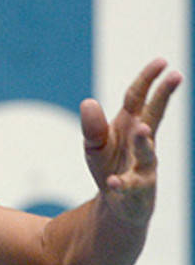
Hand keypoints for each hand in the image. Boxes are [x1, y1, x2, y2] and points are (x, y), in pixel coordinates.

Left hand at [80, 58, 182, 225]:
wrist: (117, 203)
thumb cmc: (110, 165)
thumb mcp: (95, 144)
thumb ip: (93, 125)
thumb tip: (88, 102)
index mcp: (131, 125)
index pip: (139, 98)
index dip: (148, 79)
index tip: (162, 62)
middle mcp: (143, 142)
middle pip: (154, 116)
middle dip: (164, 96)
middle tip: (177, 76)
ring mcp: (144, 165)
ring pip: (147, 152)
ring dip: (143, 142)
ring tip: (141, 129)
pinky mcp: (136, 189)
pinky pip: (129, 185)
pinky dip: (121, 183)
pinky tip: (113, 181)